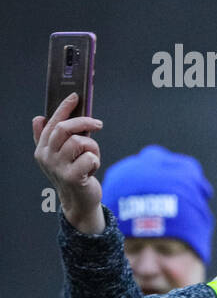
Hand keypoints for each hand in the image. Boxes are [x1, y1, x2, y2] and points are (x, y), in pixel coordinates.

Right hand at [33, 93, 104, 233]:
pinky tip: (92, 170)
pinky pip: (90, 157)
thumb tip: (38, 117)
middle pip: (64, 128)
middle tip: (98, 124)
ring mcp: (58, 167)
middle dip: (83, 122)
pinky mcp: (73, 177)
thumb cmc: (72, 174)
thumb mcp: (59, 156)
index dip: (63, 108)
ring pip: (80, 142)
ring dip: (93, 147)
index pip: (51, 123)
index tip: (75, 96)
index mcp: (42, 149)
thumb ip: (49, 138)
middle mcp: (46, 157)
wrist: (78, 201)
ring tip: (92, 158)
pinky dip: (96, 161)